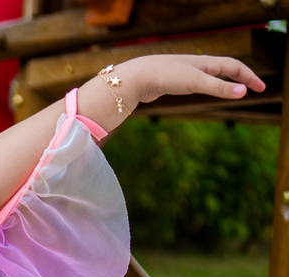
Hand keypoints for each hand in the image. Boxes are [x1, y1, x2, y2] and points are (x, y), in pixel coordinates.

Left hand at [125, 54, 264, 104]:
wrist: (135, 77)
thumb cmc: (166, 76)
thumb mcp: (196, 82)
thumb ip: (219, 87)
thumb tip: (243, 93)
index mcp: (205, 63)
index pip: (234, 67)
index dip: (249, 77)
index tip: (261, 89)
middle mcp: (196, 65)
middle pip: (225, 69)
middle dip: (241, 78)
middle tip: (254, 89)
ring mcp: (183, 73)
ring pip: (209, 75)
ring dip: (224, 81)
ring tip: (233, 90)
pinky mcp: (171, 82)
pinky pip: (194, 83)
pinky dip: (206, 86)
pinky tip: (200, 91)